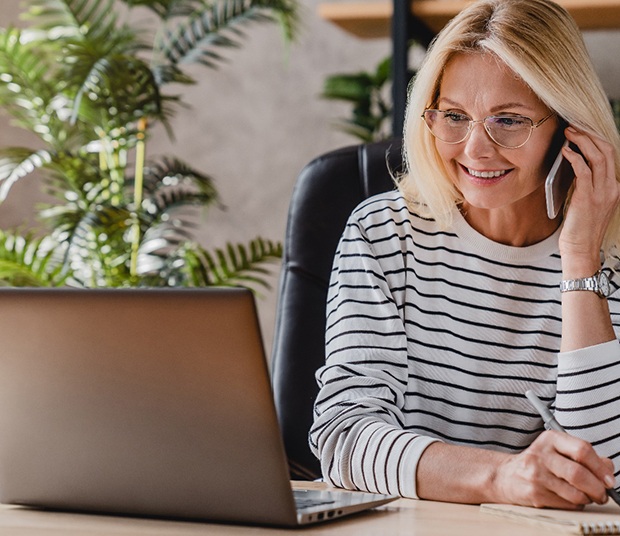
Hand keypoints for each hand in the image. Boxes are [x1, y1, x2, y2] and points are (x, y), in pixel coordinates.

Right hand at [494, 431, 614, 508]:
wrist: (506, 475)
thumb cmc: (539, 462)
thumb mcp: (558, 450)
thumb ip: (584, 456)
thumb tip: (608, 468)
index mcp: (550, 439)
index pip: (582, 450)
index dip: (600, 467)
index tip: (609, 479)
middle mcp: (541, 455)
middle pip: (579, 474)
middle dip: (598, 488)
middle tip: (602, 493)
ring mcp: (536, 475)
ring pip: (576, 493)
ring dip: (587, 498)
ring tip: (585, 496)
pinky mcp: (535, 494)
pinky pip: (567, 504)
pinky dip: (575, 504)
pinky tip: (569, 498)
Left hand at [559, 127, 619, 273]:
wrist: (581, 250)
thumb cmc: (579, 228)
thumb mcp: (587, 202)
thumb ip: (586, 184)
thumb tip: (574, 164)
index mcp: (614, 188)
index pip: (610, 155)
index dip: (596, 139)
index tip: (582, 130)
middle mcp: (612, 187)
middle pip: (607, 151)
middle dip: (590, 134)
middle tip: (573, 126)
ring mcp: (602, 193)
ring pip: (598, 157)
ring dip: (582, 141)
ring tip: (568, 133)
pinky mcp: (587, 198)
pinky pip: (583, 170)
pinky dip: (575, 157)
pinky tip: (565, 151)